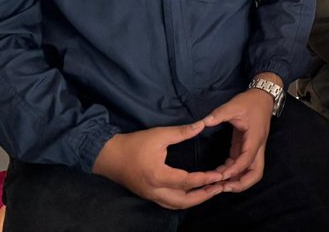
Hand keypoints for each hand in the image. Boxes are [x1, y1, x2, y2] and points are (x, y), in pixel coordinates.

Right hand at [93, 121, 223, 209]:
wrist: (108, 156)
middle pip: (184, 201)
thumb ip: (182, 132)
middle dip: (204, 196)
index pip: (187, 182)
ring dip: (195, 200)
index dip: (205, 179)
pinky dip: (184, 200)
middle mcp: (155, 191)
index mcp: (158, 176)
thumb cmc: (134, 144)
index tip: (220, 175)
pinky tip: (193, 193)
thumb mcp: (159, 135)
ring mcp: (151, 196)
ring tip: (210, 191)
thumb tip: (202, 124)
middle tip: (220, 188)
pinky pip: (169, 203)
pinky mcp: (148, 195)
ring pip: (176, 205)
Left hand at [203, 78, 277, 192]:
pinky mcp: (247, 147)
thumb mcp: (234, 105)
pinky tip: (219, 172)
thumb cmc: (250, 101)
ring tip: (219, 184)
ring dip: (237, 179)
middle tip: (223, 187)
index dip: (234, 170)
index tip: (220, 176)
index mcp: (255, 138)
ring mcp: (253, 148)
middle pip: (255, 173)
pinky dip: (232, 171)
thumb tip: (203, 122)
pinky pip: (242, 164)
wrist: (263, 96)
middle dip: (241, 183)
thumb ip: (219, 114)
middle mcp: (257, 147)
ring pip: (250, 171)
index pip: (247, 160)